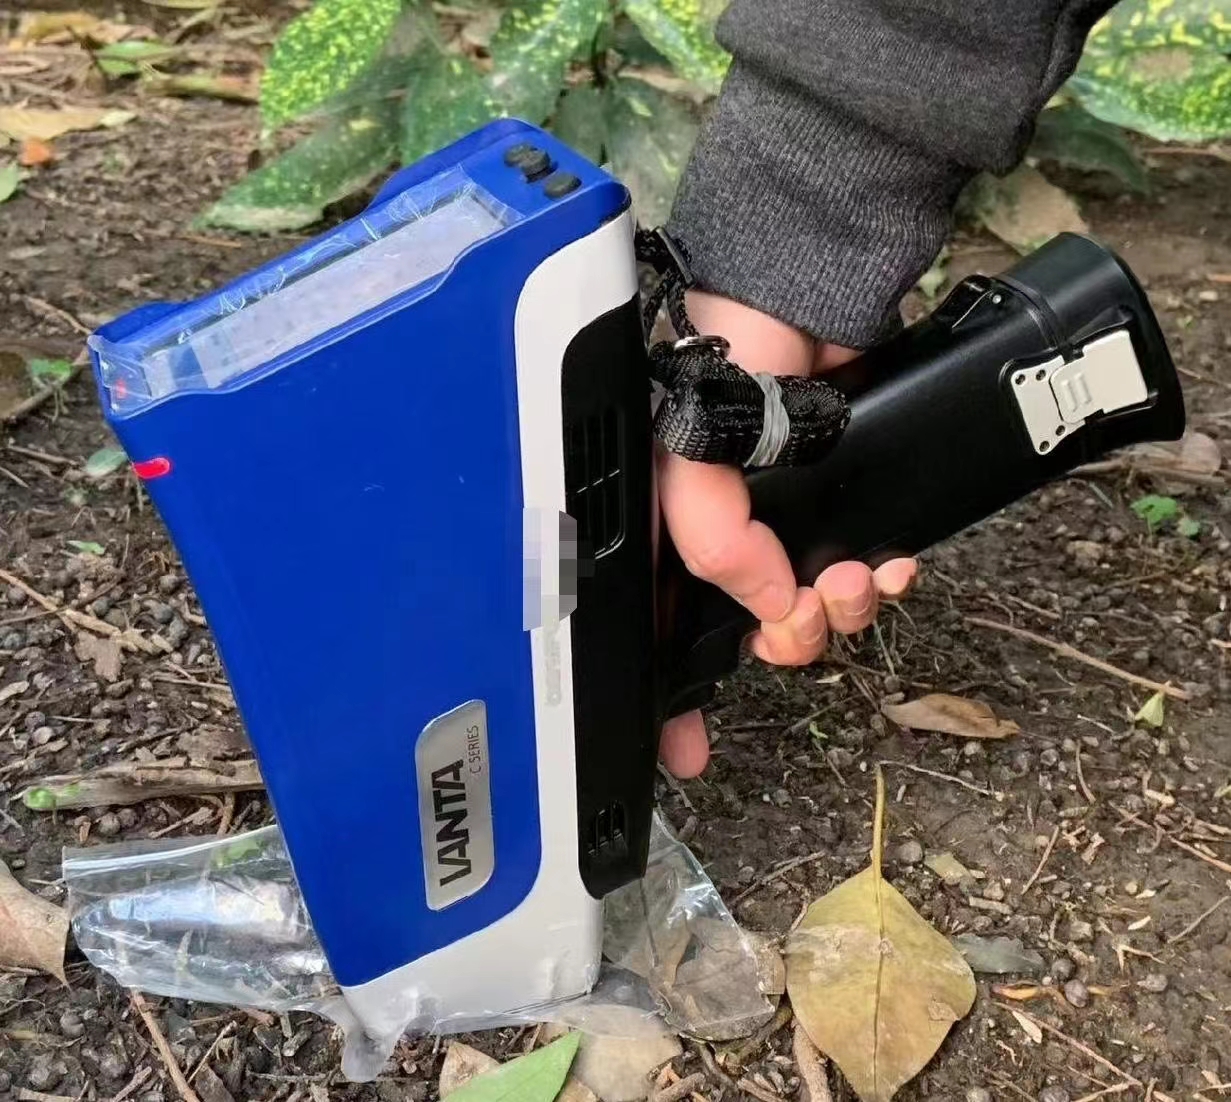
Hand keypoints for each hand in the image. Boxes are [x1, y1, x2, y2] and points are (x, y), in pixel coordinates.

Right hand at [657, 291, 917, 778]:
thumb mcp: (688, 454)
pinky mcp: (849, 501)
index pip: (661, 633)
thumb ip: (712, 539)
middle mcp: (724, 536)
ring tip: (859, 581)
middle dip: (786, 639)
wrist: (811, 289)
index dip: (672, 698)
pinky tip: (893, 568)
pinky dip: (883, 583)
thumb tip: (773, 604)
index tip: (689, 751)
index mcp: (668, 531)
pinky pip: (867, 573)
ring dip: (842, 614)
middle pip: (750, 632)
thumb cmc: (725, 359)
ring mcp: (788, 522)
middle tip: (805, 615)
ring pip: (815, 611)